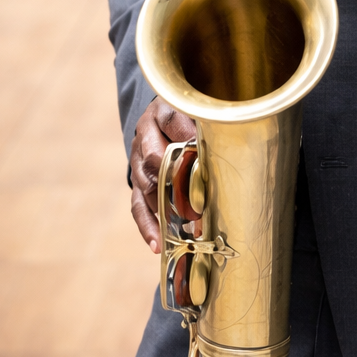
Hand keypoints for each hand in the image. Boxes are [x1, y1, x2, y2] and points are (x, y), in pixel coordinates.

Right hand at [130, 97, 195, 252]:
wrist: (162, 121)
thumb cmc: (187, 118)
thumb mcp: (195, 113)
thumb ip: (206, 126)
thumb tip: (220, 151)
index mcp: (160, 112)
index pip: (171, 119)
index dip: (187, 136)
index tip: (204, 151)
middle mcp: (144, 136)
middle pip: (154, 157)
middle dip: (175, 180)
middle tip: (197, 200)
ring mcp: (137, 161)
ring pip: (146, 185)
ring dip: (163, 208)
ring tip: (182, 230)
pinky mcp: (137, 182)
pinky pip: (137, 205)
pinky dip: (147, 225)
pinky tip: (157, 244)